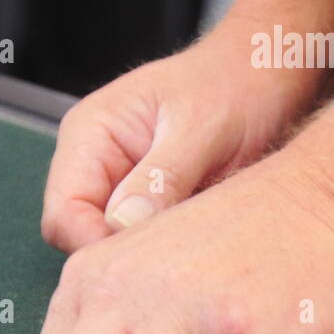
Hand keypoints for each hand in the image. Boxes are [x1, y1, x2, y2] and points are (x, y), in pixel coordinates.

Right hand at [41, 22, 332, 252]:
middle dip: (124, 252)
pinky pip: (141, 238)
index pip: (63, 214)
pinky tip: (201, 236)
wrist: (270, 71)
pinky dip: (167, 246)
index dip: (95, 246)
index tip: (146, 262)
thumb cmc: (239, 83)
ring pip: (111, 242)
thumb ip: (160, 177)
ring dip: (149, 251)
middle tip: (178, 258)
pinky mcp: (146, 199)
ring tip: (196, 241)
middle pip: (80, 233)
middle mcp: (93, 160)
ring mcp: (118, 181)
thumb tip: (121, 226)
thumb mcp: (203, 129)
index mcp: (89, 135)